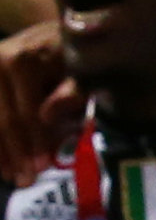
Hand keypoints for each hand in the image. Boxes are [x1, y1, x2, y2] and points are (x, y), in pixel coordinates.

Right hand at [0, 19, 74, 186]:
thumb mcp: (84, 74)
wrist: (51, 38)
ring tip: (11, 177)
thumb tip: (47, 114)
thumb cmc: (74, 60)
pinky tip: (2, 163)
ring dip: (1, 152)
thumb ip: (71, 93)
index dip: (35, 142)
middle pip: (5, 119)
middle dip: (17, 153)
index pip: (28, 112)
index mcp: (25, 60)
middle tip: (26, 181)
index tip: (42, 167)